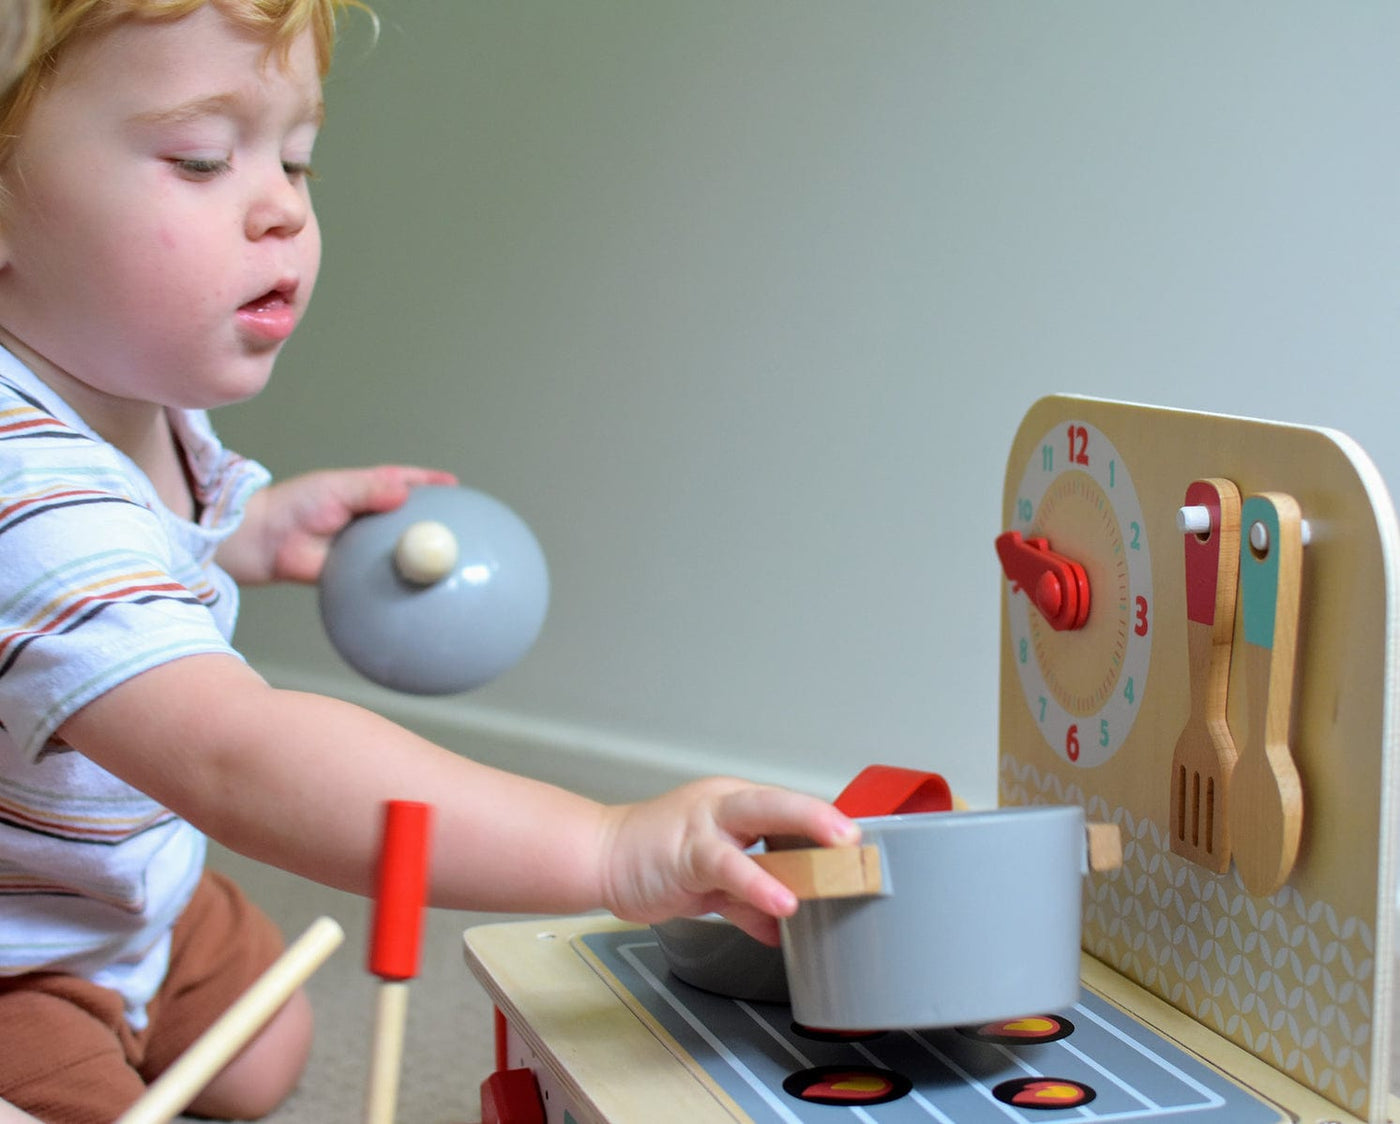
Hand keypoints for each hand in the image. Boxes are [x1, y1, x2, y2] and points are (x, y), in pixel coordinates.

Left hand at [218, 465, 456, 583]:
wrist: (266, 543)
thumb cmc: (296, 506)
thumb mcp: (336, 489)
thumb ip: (370, 490)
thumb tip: (403, 494)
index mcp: (368, 490)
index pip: (407, 483)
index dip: (432, 484)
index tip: (456, 487)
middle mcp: (371, 518)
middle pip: (411, 519)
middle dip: (436, 522)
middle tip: (463, 528)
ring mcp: (366, 546)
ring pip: (401, 549)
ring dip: (421, 554)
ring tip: (450, 560)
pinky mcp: (359, 571)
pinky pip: (384, 576)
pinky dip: (401, 580)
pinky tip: (420, 588)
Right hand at [598, 778, 858, 944]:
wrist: (600, 857)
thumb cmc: (654, 859)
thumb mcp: (712, 882)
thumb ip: (748, 900)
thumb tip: (782, 926)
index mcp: (736, 804)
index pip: (790, 810)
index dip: (826, 827)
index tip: (862, 849)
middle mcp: (724, 804)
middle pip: (780, 801)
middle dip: (821, 816)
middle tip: (857, 836)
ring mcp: (704, 823)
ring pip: (758, 817)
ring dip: (800, 835)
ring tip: (836, 859)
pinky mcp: (685, 851)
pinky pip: (729, 866)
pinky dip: (758, 886)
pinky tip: (781, 904)